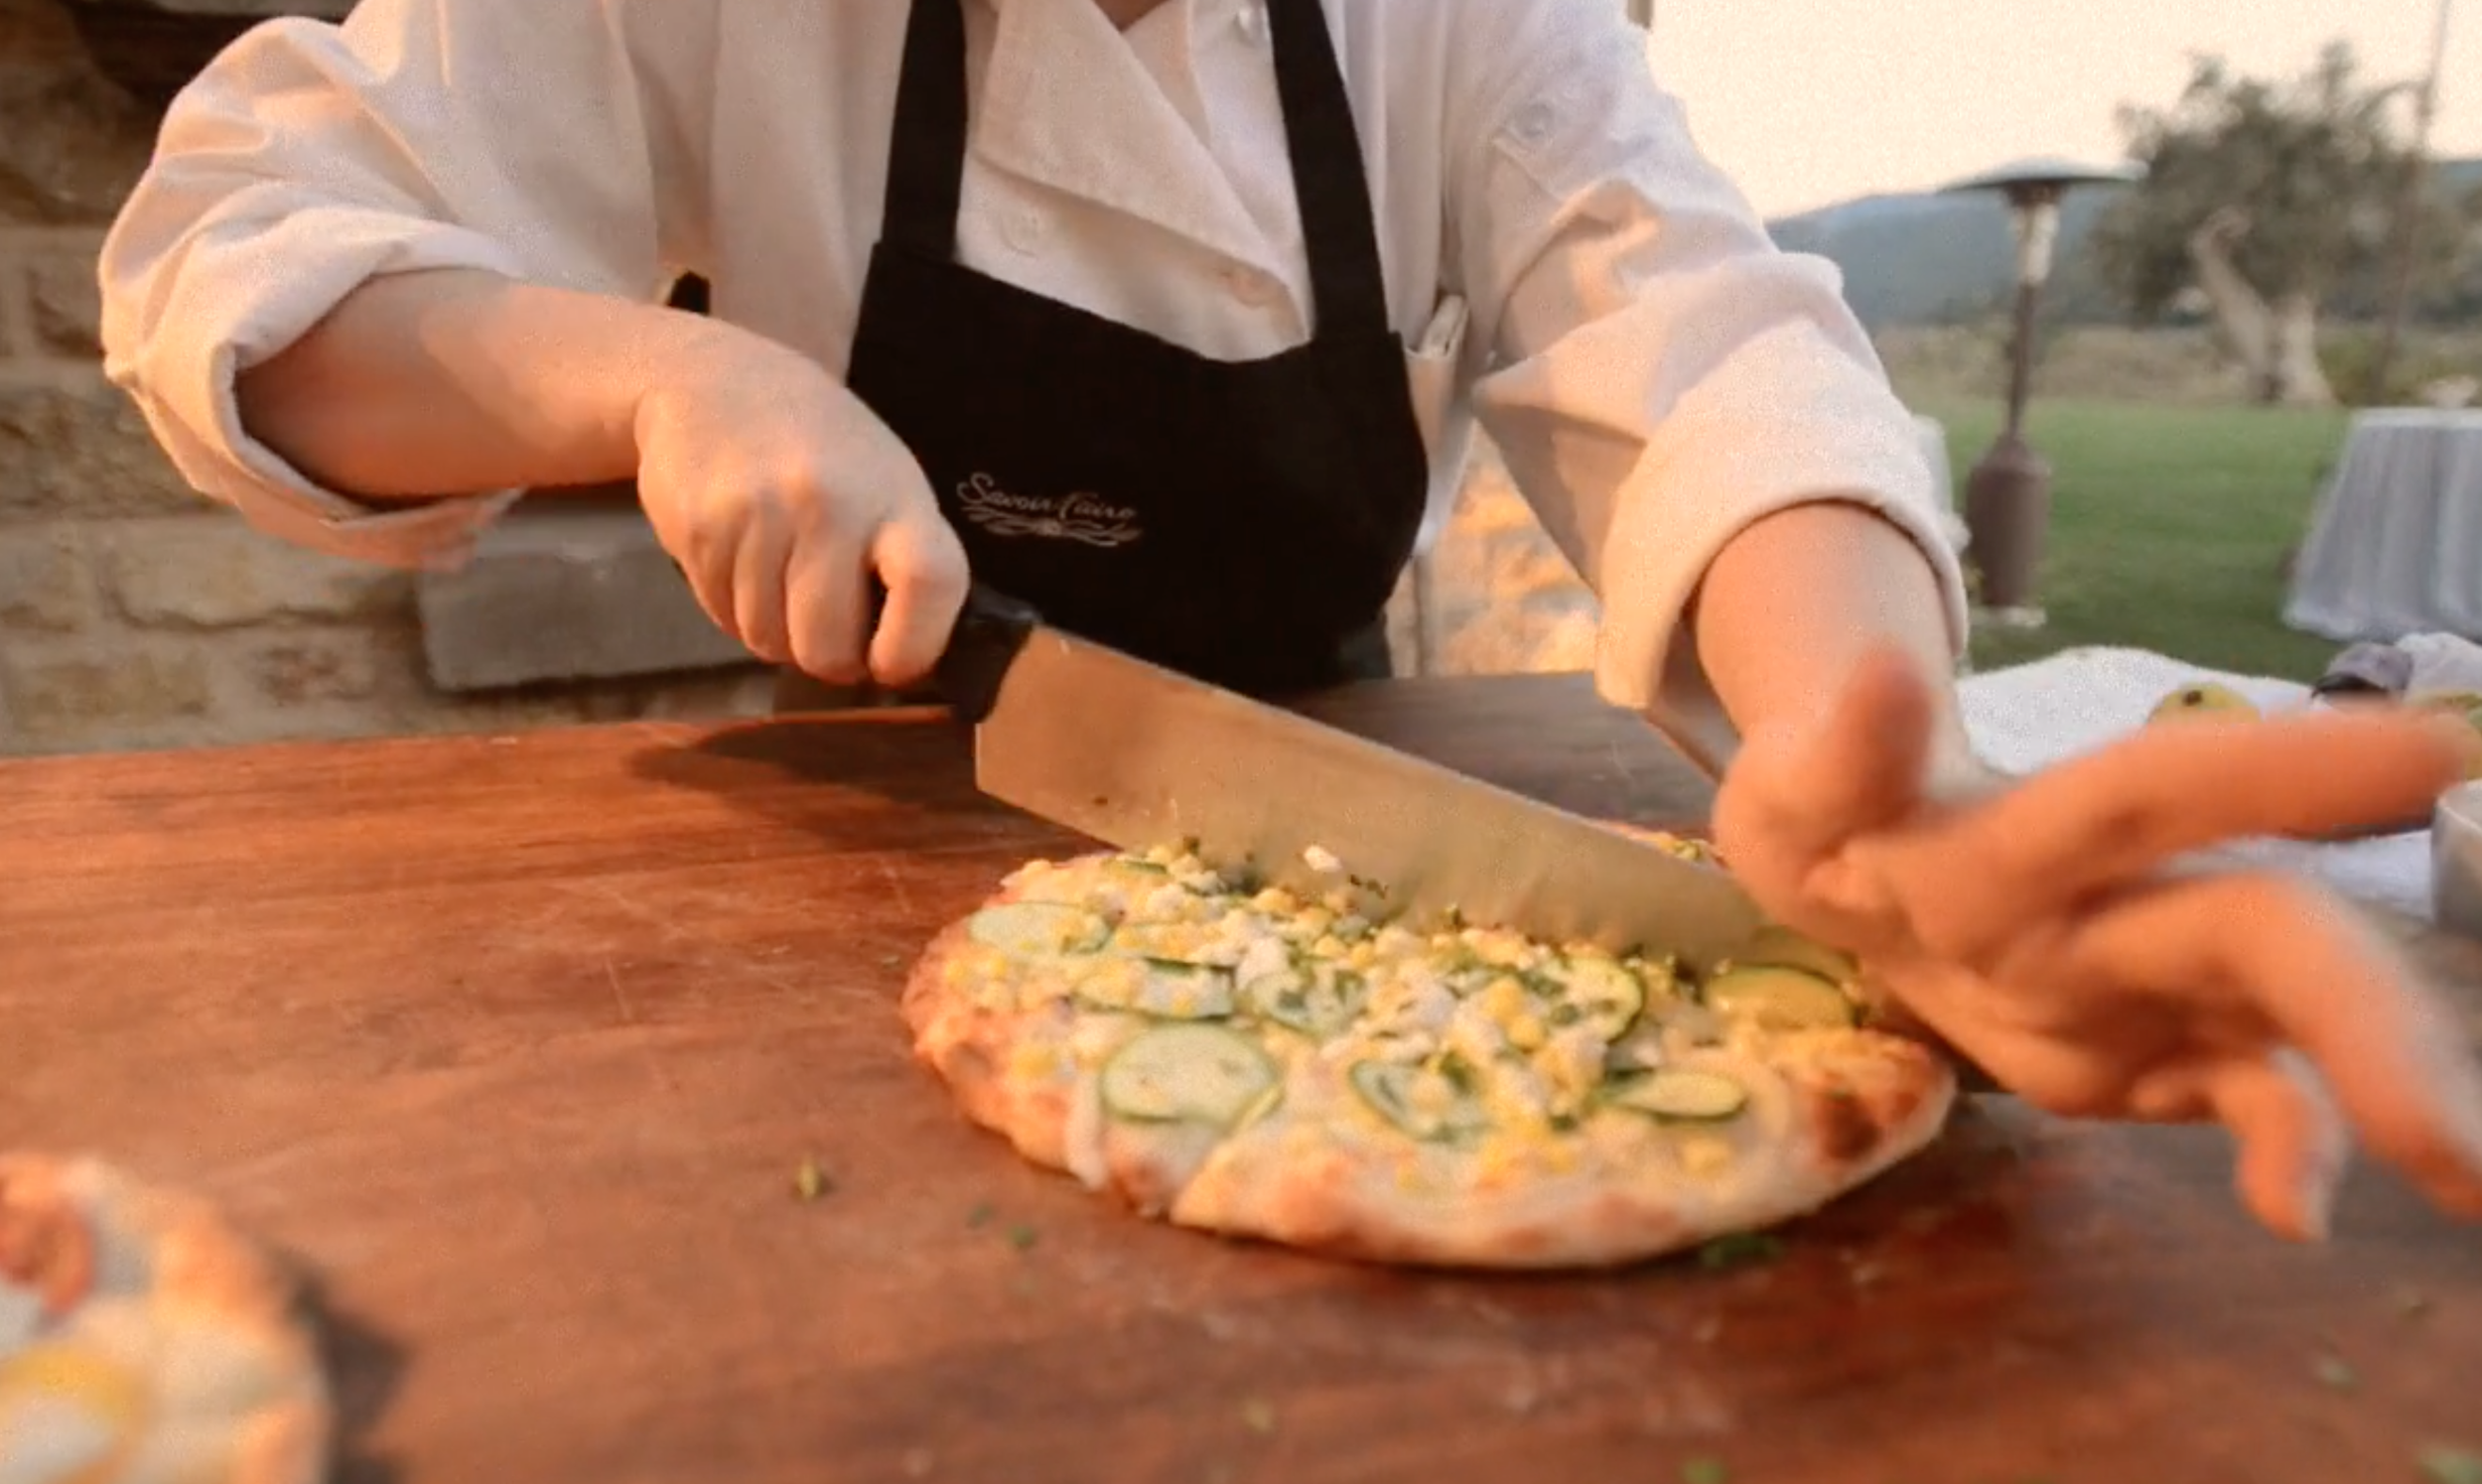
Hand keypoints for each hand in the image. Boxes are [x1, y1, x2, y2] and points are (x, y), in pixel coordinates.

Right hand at [632, 328, 968, 685]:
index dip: (914, 647)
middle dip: (827, 658)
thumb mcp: (884, 483)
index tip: (892, 664)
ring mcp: (761, 516)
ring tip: (780, 580)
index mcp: (896, 496)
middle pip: (828, 644)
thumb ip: (902, 561)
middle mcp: (831, 503)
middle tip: (826, 633)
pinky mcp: (702, 530)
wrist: (713, 381)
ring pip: (769, 641)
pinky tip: (742, 562)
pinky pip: (724, 618)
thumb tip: (900, 664)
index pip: (929, 583)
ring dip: (775, 633)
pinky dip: (735, 611)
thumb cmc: (821, 447)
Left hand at [1711, 646, 2481, 1240]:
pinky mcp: (2151, 1050)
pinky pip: (2244, 1093)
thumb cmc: (1829, 813)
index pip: (2159, 790)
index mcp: (2032, 827)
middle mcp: (2124, 893)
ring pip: (2288, 1010)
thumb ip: (1837, 754)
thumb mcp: (1793, 787)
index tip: (2433, 754)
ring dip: (2379, 1084)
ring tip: (2461, 1178)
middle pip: (2261, 932)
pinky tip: (2297, 1213)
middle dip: (2361, 1011)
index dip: (2275, 776)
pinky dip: (2287, 1146)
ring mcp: (2153, 973)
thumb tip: (1882, 669)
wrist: (1841, 869)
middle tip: (2452, 1134)